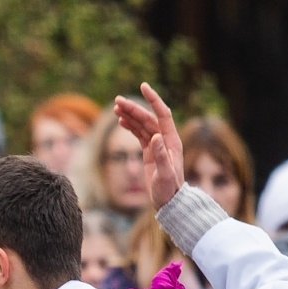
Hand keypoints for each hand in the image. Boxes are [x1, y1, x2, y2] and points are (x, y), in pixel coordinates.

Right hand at [113, 83, 184, 209]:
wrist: (169, 202)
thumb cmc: (168, 190)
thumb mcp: (164, 175)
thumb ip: (161, 156)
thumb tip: (156, 136)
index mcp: (171, 141)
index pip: (162, 114)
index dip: (153, 100)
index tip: (143, 86)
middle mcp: (165, 139)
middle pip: (148, 118)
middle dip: (134, 108)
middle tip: (117, 101)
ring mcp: (158, 145)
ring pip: (143, 124)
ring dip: (130, 115)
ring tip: (116, 107)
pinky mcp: (150, 151)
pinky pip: (140, 134)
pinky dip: (131, 126)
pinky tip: (121, 121)